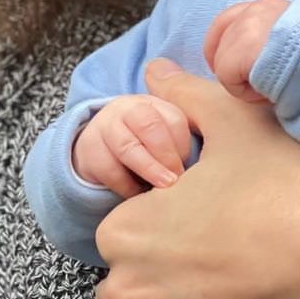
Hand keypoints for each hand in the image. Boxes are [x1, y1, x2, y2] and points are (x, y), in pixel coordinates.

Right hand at [72, 94, 191, 197]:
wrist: (100, 150)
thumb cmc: (146, 149)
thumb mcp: (167, 140)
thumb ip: (184, 146)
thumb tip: (210, 165)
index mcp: (155, 103)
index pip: (175, 119)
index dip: (185, 146)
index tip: (192, 168)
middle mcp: (129, 108)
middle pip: (149, 125)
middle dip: (167, 156)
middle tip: (178, 180)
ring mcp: (106, 125)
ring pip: (128, 147)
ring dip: (149, 170)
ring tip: (164, 189)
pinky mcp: (89, 147)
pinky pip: (110, 169)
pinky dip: (127, 186)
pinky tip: (138, 195)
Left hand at [203, 0, 289, 101]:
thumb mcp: (297, 38)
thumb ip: (273, 38)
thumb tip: (252, 58)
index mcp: (270, 6)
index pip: (228, 18)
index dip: (221, 44)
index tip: (230, 66)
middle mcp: (255, 10)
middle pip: (219, 36)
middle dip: (226, 62)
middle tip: (244, 85)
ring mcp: (246, 28)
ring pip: (222, 61)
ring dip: (242, 81)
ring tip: (268, 91)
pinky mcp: (240, 51)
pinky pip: (226, 77)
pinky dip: (244, 92)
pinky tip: (267, 95)